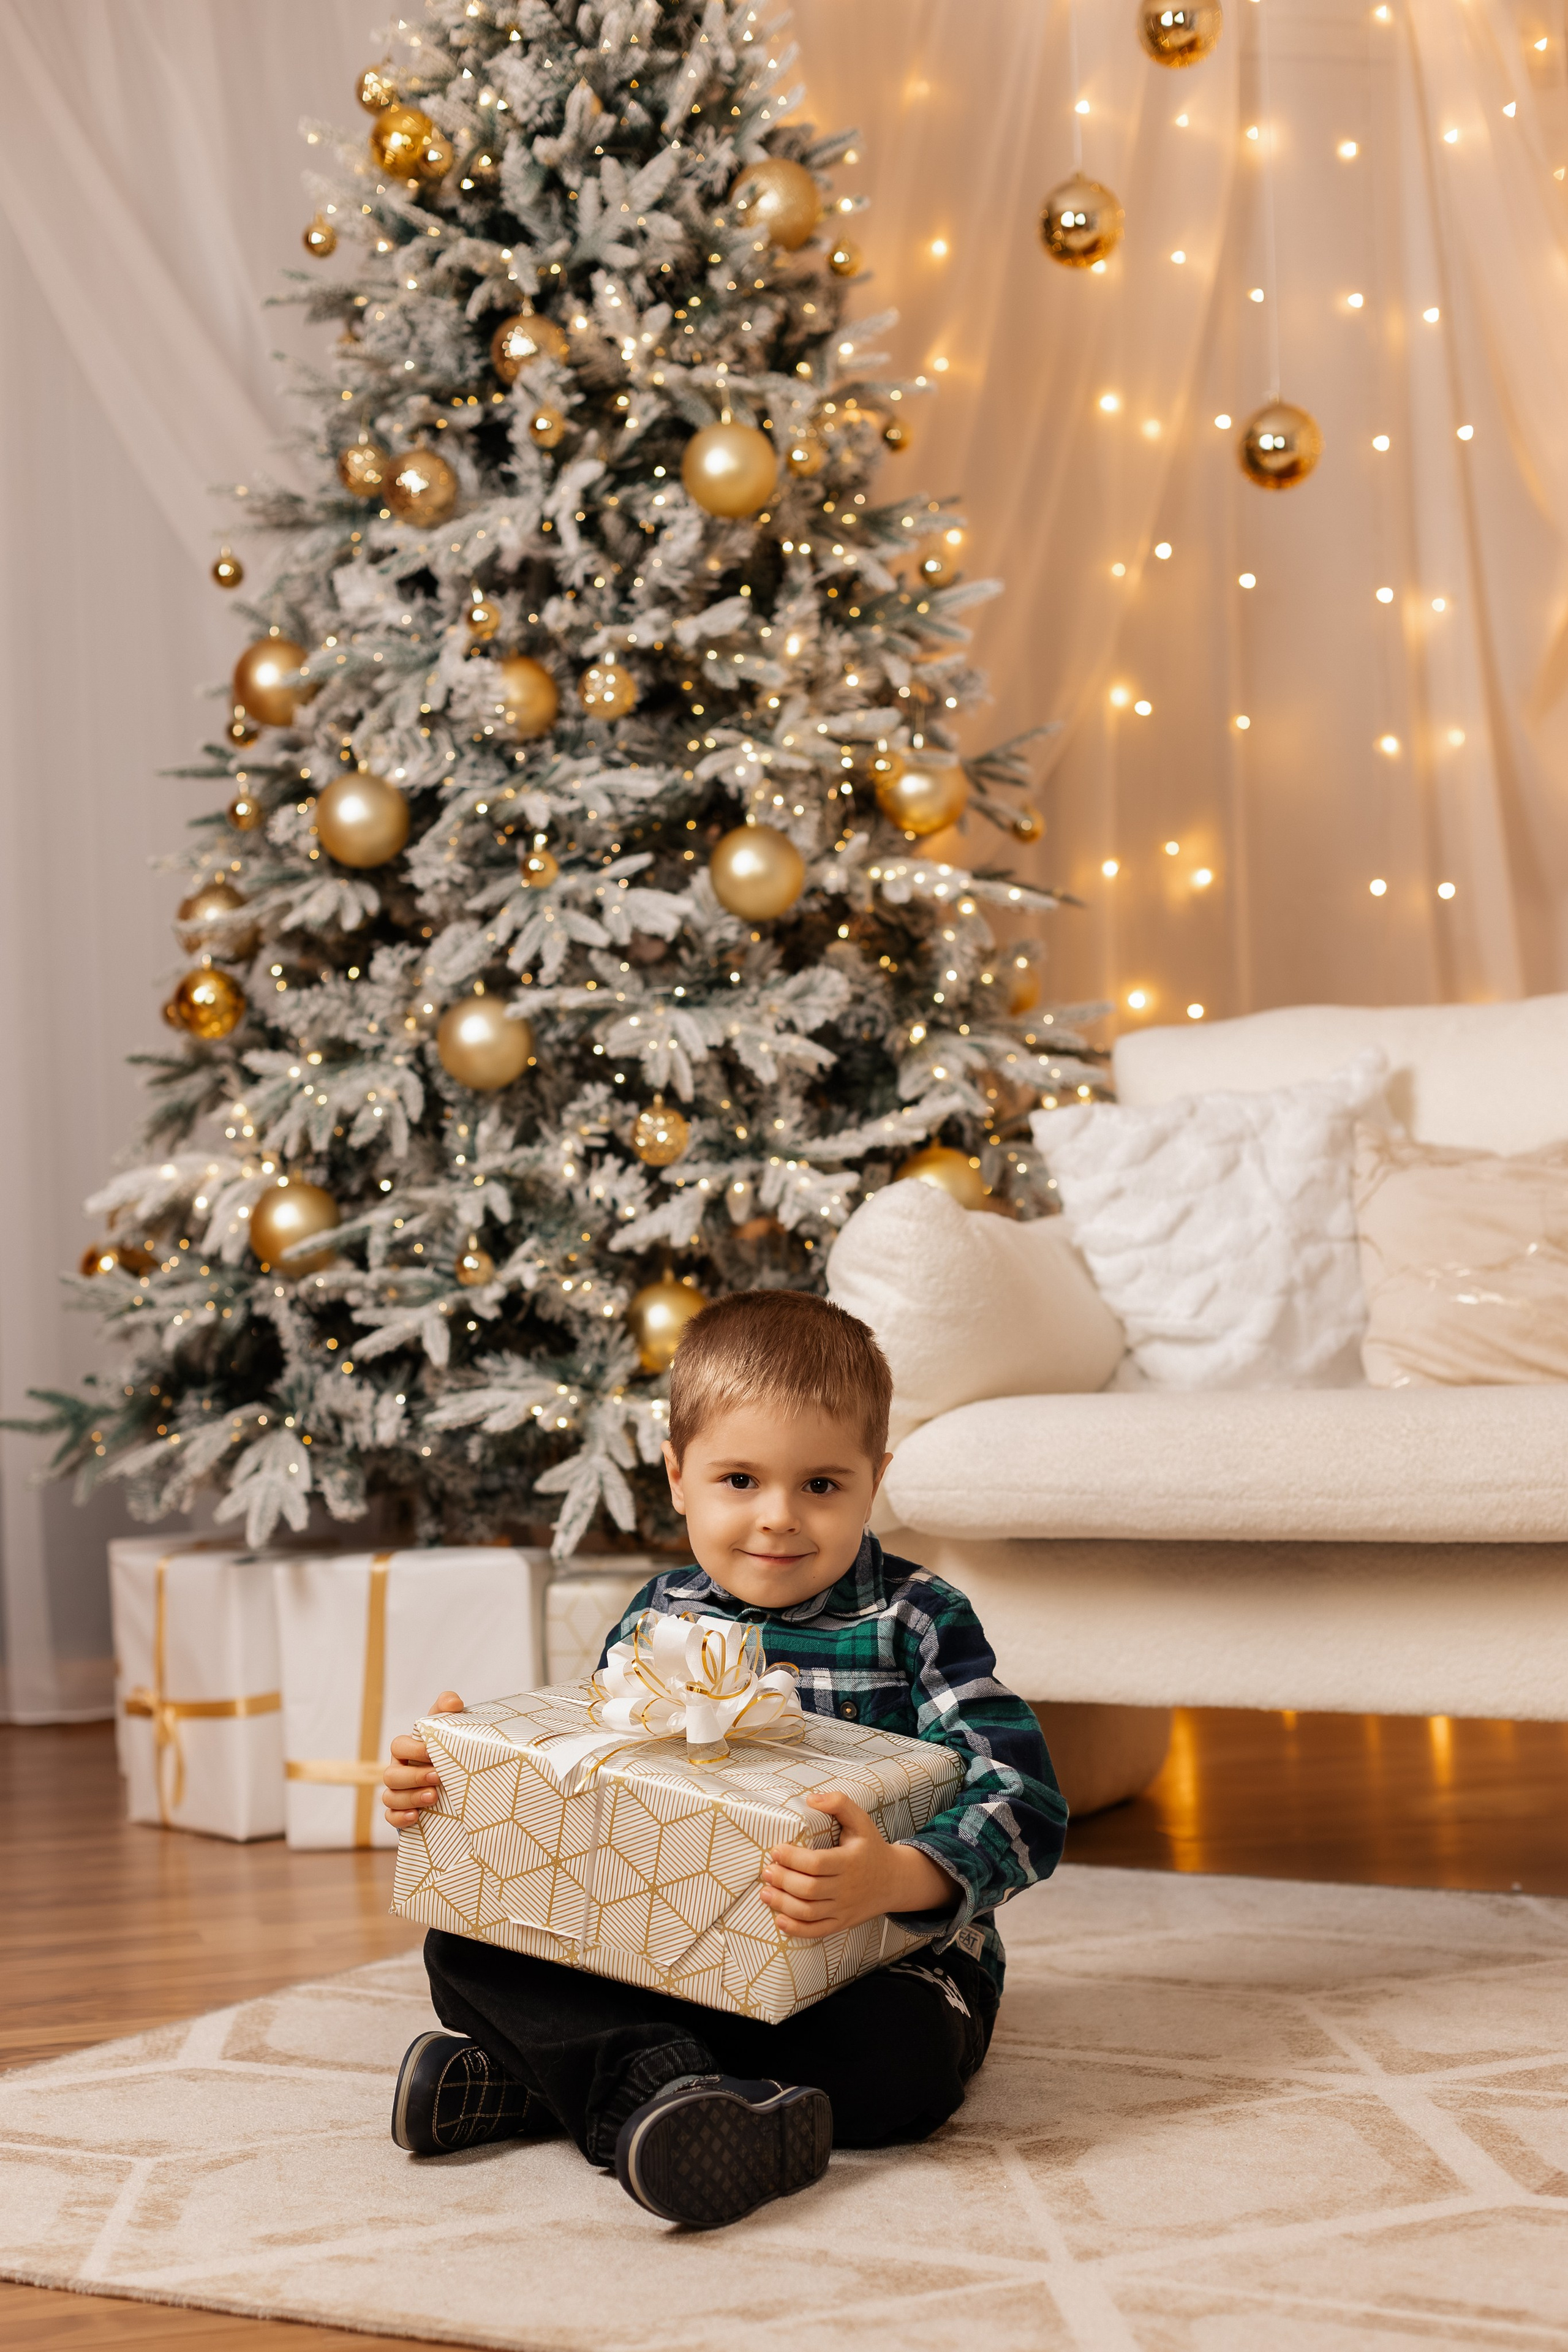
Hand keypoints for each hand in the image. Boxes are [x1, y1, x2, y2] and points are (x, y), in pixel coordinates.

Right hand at [381, 1690, 463, 1829]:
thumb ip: (448, 1708)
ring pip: (390, 1797)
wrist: (460, 1779)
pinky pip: (391, 1817)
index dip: (413, 1750)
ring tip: (434, 1797)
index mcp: (406, 1750)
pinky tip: (416, 1816)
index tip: (434, 1753)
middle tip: (439, 1776)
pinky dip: (401, 1817)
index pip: (398, 1745)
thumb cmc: (448, 1749)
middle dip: (414, 1776)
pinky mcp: (402, 1813)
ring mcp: (398, 1793)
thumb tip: (453, 1703)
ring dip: (411, 1797)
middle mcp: (399, 1771)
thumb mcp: (449, 1726)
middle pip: (391, 1775)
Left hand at [760, 1789, 954, 1941]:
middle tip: (766, 1871)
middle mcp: (847, 1888)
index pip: (816, 1864)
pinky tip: (780, 1919)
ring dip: (783, 1904)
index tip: (775, 1850)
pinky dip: (796, 1929)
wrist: (894, 1880)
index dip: (792, 1858)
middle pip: (808, 1890)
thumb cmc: (871, 1847)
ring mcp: (844, 1908)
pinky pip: (816, 1931)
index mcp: (850, 1861)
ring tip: (765, 1892)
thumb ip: (839, 1803)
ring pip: (808, 1912)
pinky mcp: (842, 1923)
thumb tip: (811, 1799)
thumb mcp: (861, 1821)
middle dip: (783, 1881)